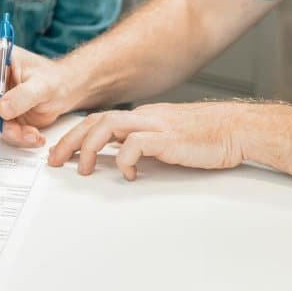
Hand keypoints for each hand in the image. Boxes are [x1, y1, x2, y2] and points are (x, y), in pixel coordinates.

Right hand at [0, 42, 80, 147]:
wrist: (65, 90)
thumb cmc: (55, 79)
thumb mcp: (43, 85)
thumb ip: (23, 95)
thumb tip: (2, 108)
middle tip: (16, 130)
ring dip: (10, 131)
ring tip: (31, 133)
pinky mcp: (0, 113)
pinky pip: (0, 129)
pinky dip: (16, 136)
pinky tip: (32, 134)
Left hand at [47, 102, 244, 179]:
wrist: (236, 129)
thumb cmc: (208, 137)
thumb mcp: (167, 141)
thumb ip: (144, 146)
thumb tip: (120, 161)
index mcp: (143, 117)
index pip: (99, 120)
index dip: (75, 134)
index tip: (60, 152)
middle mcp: (145, 117)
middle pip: (96, 121)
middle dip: (70, 140)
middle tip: (55, 160)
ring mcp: (156, 125)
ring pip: (108, 126)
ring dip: (89, 148)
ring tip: (83, 169)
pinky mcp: (168, 138)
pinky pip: (135, 143)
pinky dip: (124, 159)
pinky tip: (128, 173)